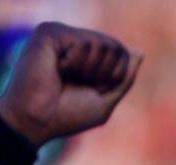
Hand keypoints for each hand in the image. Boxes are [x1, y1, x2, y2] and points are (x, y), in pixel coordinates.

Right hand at [0, 22, 142, 146]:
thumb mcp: (104, 100)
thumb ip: (124, 78)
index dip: (115, 76)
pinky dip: (74, 64)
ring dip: (89, 71)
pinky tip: (56, 69)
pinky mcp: (49, 32)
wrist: (36, 122)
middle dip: (105, 74)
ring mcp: (62, 34)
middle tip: (79, 85)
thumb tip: (139, 52)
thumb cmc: (66, 115)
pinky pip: (82, 43)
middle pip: (116, 47)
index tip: (93, 90)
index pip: (122, 52)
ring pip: (102, 43)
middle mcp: (75, 40)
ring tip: (66, 77)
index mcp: (87, 56)